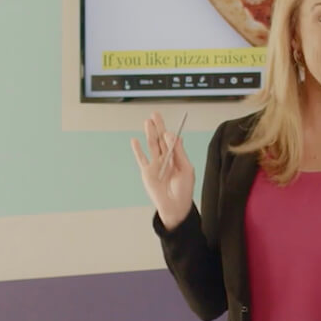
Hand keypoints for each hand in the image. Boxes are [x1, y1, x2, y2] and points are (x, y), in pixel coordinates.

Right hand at [130, 112, 195, 230]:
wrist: (175, 206)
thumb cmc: (184, 190)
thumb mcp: (186, 168)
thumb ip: (179, 152)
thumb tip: (171, 135)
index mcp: (176, 157)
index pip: (172, 141)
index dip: (170, 133)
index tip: (168, 129)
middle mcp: (165, 159)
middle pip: (161, 139)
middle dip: (158, 126)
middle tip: (155, 114)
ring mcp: (155, 165)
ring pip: (151, 145)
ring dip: (149, 133)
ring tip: (147, 122)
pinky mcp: (147, 172)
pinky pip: (141, 159)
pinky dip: (137, 150)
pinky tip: (135, 141)